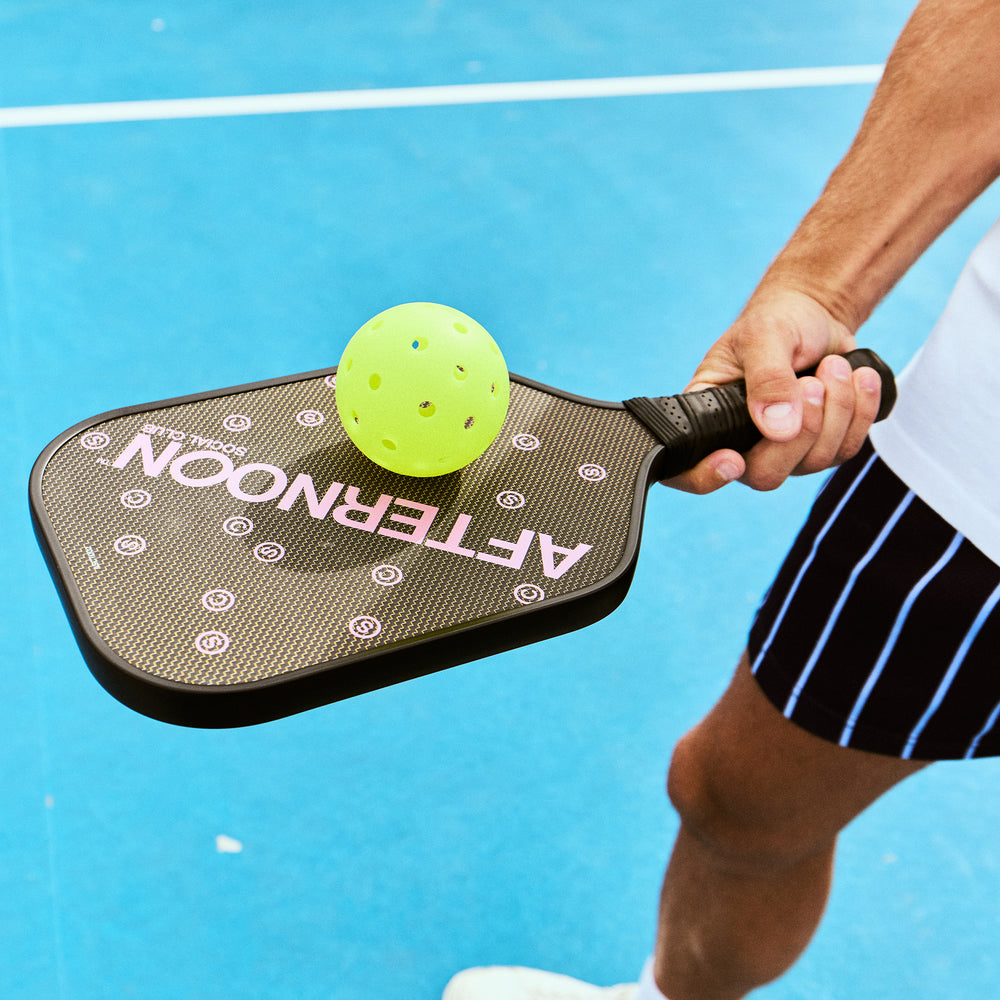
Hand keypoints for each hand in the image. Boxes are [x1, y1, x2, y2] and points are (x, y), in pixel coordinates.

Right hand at [664, 288, 883, 493]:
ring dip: (838, 409)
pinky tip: (858, 378)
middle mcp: (741, 442)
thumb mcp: (764, 336)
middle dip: (802, 430)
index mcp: (710, 416)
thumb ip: (768, 380)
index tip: (733, 459)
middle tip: (812, 382)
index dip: (706, 477)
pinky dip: (861, 410)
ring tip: (835, 365)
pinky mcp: (820, 447)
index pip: (690, 469)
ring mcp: (782, 451)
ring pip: (814, 461)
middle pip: (766, 474)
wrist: (814, 316)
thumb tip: (779, 430)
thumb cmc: (777, 321)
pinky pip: (846, 449)